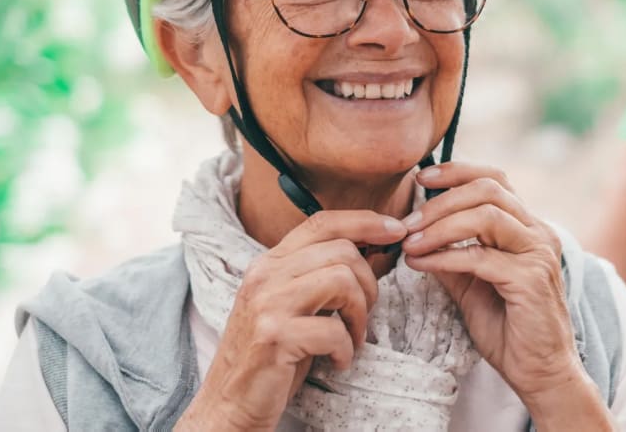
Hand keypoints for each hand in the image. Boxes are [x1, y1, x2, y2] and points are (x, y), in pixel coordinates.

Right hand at [176, 211, 406, 430]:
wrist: (230, 403)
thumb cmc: (272, 356)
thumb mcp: (290, 304)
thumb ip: (316, 275)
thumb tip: (369, 250)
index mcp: (269, 263)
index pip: (322, 221)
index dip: (365, 221)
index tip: (395, 231)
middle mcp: (265, 275)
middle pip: (342, 251)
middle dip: (368, 284)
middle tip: (362, 316)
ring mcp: (267, 304)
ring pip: (342, 281)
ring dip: (360, 315)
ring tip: (352, 338)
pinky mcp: (274, 337)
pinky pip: (333, 330)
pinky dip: (346, 349)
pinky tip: (337, 360)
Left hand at [402, 162, 612, 428]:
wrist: (540, 374)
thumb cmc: (509, 331)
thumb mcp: (470, 286)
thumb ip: (451, 256)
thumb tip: (415, 234)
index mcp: (527, 228)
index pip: (495, 179)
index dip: (457, 172)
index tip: (422, 178)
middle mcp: (538, 233)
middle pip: (489, 190)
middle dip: (442, 200)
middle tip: (408, 221)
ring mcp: (538, 254)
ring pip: (486, 216)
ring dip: (440, 226)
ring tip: (410, 242)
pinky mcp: (531, 280)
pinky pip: (480, 257)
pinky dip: (445, 256)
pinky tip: (421, 264)